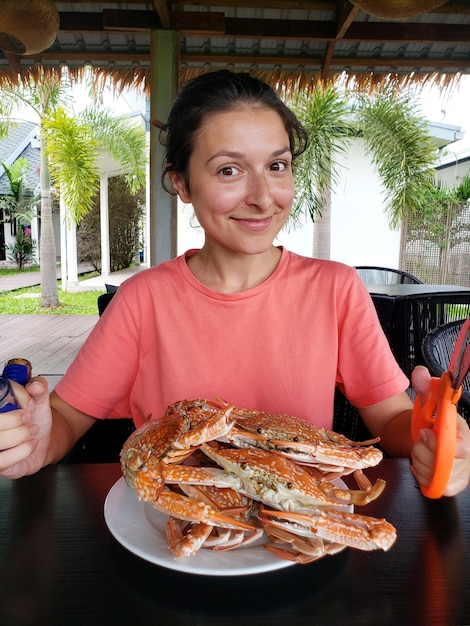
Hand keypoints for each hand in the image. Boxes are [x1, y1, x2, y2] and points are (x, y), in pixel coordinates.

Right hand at [0, 376, 51, 478]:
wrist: (41, 442)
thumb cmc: (34, 420)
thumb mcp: (39, 400)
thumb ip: (39, 387)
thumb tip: (34, 385)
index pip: (0, 394)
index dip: (17, 398)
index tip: (30, 404)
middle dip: (15, 419)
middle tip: (29, 419)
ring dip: (21, 435)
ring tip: (31, 432)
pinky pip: (2, 460)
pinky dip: (23, 451)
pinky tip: (29, 445)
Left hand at [410, 365, 469, 496]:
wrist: (428, 437)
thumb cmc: (432, 421)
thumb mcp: (428, 401)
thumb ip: (424, 387)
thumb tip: (419, 373)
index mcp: (463, 434)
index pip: (462, 448)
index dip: (439, 445)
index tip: (425, 433)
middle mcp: (467, 456)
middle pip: (442, 465)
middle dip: (422, 451)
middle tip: (419, 439)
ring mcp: (461, 472)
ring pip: (435, 477)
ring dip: (419, 462)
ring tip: (420, 450)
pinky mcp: (453, 485)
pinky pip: (434, 487)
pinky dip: (421, 476)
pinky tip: (420, 464)